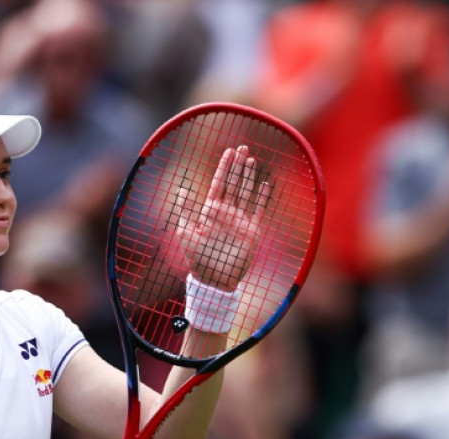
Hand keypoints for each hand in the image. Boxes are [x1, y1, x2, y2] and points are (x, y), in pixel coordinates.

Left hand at [176, 146, 270, 290]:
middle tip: (243, 148)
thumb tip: (183, 189)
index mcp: (210, 211)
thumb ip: (185, 211)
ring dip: (249, 177)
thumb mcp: (186, 233)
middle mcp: (226, 213)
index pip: (219, 184)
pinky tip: (265, 184)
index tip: (228, 151)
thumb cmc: (198, 258)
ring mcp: (240, 221)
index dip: (224, 167)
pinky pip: (258, 210)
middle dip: (238, 166)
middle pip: (234, 184)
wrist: (215, 280)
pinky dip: (262, 198)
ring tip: (252, 160)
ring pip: (246, 193)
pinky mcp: (252, 231)